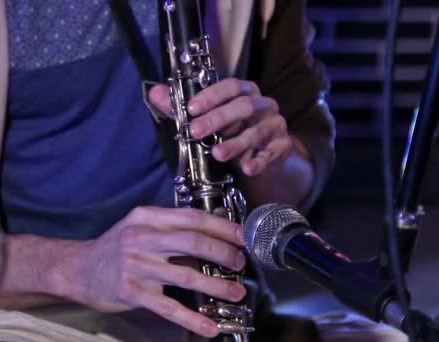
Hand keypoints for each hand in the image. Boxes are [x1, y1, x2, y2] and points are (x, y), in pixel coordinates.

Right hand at [46, 207, 246, 337]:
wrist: (78, 269)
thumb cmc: (114, 248)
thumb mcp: (139, 228)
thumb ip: (170, 230)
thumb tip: (212, 240)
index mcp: (146, 218)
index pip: (191, 218)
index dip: (221, 227)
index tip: (242, 235)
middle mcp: (141, 238)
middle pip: (192, 242)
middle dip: (223, 252)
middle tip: (240, 262)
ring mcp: (136, 266)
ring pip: (186, 275)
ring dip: (216, 285)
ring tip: (236, 293)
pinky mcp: (133, 292)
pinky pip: (169, 307)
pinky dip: (192, 318)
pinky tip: (210, 326)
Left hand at [149, 78, 292, 175]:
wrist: (264, 155)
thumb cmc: (231, 131)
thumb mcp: (206, 118)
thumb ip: (181, 107)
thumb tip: (155, 93)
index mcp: (245, 92)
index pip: (230, 86)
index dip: (211, 95)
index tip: (191, 108)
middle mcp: (263, 105)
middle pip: (244, 106)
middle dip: (218, 119)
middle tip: (196, 132)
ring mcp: (276, 125)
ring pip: (256, 132)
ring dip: (236, 144)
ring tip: (217, 154)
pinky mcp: (283, 146)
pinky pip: (273, 153)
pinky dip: (260, 161)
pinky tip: (248, 169)